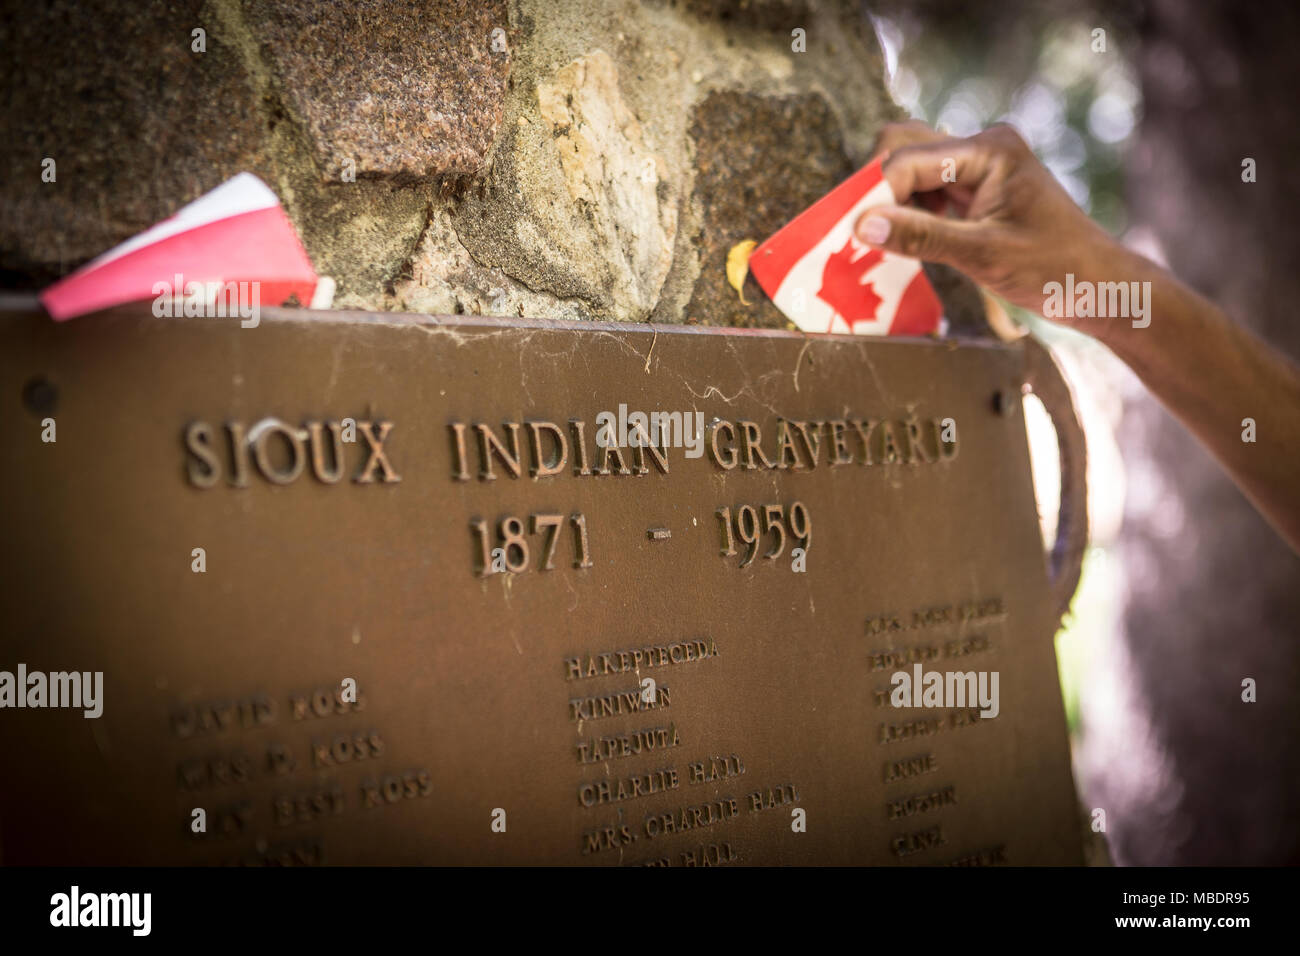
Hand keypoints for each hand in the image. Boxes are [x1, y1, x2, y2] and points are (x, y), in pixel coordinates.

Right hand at [854, 121, 1136, 326]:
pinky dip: (909, 216)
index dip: (877, 196)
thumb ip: (920, 236)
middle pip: (904, 150)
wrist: (1099, 287)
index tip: (853, 234)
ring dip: (891, 205)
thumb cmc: (1054, 268)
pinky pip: (926, 193)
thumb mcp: (981, 254)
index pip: (908, 160)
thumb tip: (861, 225)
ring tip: (880, 243)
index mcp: (989, 149)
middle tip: (860, 232)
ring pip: (911, 172)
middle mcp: (982, 148)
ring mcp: (979, 168)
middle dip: (877, 190)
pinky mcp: (975, 192)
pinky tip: (905, 244)